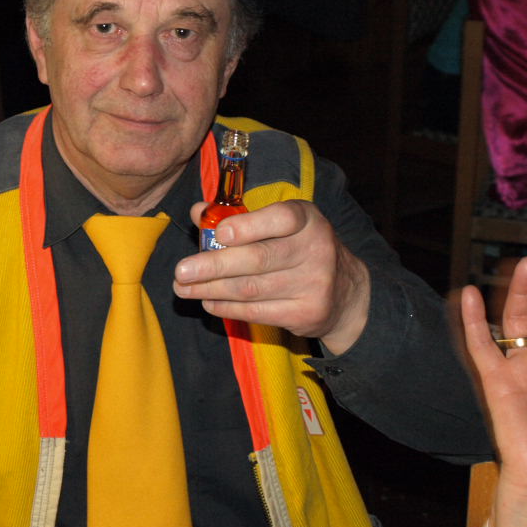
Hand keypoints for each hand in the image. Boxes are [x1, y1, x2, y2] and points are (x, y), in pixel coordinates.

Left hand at [173, 200, 370, 354]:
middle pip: (258, 259)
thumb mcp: (279, 225)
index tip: (219, 234)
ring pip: (252, 289)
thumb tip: (197, 212)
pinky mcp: (306, 313)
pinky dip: (227, 307)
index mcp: (307, 219)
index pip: (280, 218)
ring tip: (182, 288)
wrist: (346, 294)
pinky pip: (257, 312)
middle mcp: (315, 249)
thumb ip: (238, 218)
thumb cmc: (299, 249)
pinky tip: (208, 301)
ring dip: (211, 289)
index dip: (248, 227)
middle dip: (214, 266)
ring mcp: (314, 284)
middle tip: (181, 270)